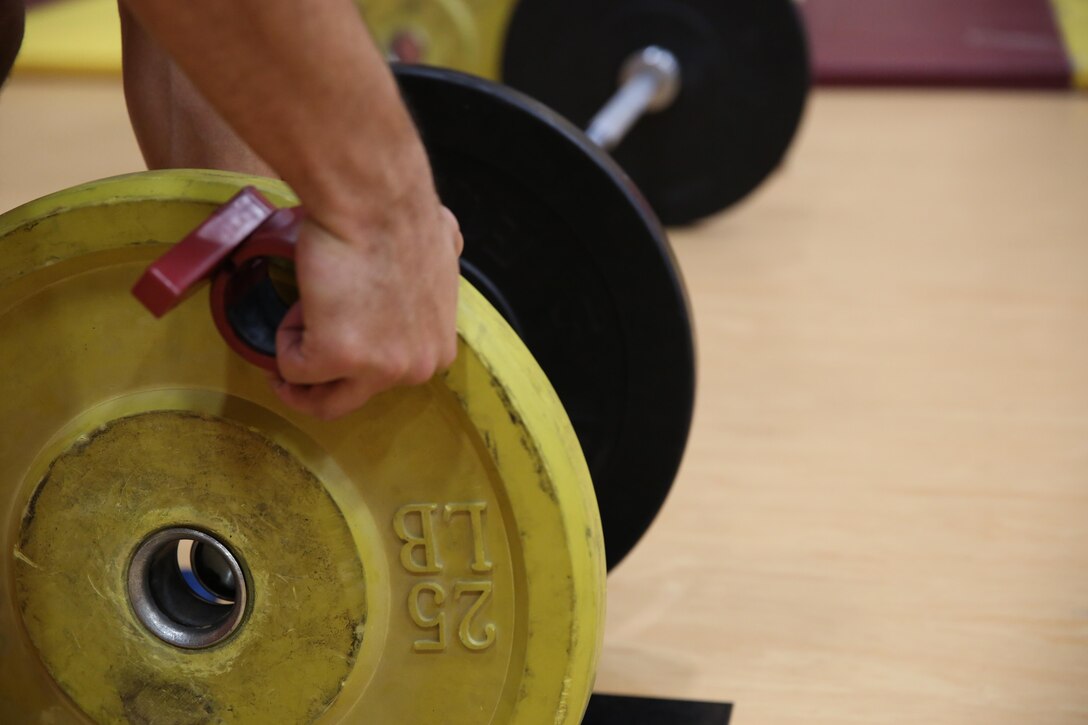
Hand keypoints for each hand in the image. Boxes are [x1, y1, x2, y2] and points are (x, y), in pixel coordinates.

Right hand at [267, 198, 462, 419]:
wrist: (374, 203)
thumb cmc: (402, 216)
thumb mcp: (444, 252)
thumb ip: (439, 268)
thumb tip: (444, 245)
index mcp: (437, 352)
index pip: (387, 377)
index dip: (356, 354)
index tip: (335, 332)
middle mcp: (414, 369)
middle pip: (351, 400)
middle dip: (317, 387)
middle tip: (291, 372)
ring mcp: (377, 369)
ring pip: (321, 401)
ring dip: (297, 376)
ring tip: (288, 341)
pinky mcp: (337, 358)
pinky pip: (293, 366)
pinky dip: (285, 338)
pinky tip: (298, 303)